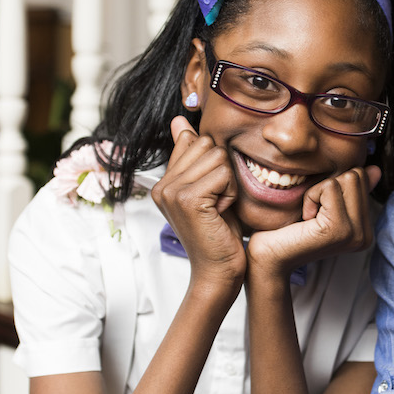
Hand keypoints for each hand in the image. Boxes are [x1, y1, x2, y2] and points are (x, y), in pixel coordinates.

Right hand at [151, 116, 244, 285]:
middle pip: (207, 144)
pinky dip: (231, 193)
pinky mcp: (187, 198)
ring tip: (219, 208)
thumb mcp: (207, 190)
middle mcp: (162, 185)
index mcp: (163, 182)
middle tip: (218, 201)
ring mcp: (171, 191)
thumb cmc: (218, 234)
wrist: (218, 271)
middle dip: (222, 171)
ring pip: (217, 157)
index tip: (211, 194)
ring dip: (229, 183)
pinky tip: (222, 213)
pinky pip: (223, 174)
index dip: (213, 164)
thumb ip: (192, 157)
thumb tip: (180, 122)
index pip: (193, 141)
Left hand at [246, 165, 380, 277]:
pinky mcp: (339, 229)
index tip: (317, 212)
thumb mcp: (322, 206)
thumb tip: (375, 169)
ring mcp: (355, 234)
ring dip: (319, 191)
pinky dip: (311, 197)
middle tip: (312, 213)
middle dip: (328, 186)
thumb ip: (349, 191)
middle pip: (356, 176)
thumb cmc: (287, 231)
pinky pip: (329, 188)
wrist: (268, 258)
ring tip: (309, 217)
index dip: (333, 186)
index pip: (361, 179)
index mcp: (364, 230)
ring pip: (347, 179)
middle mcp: (364, 235)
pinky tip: (305, 219)